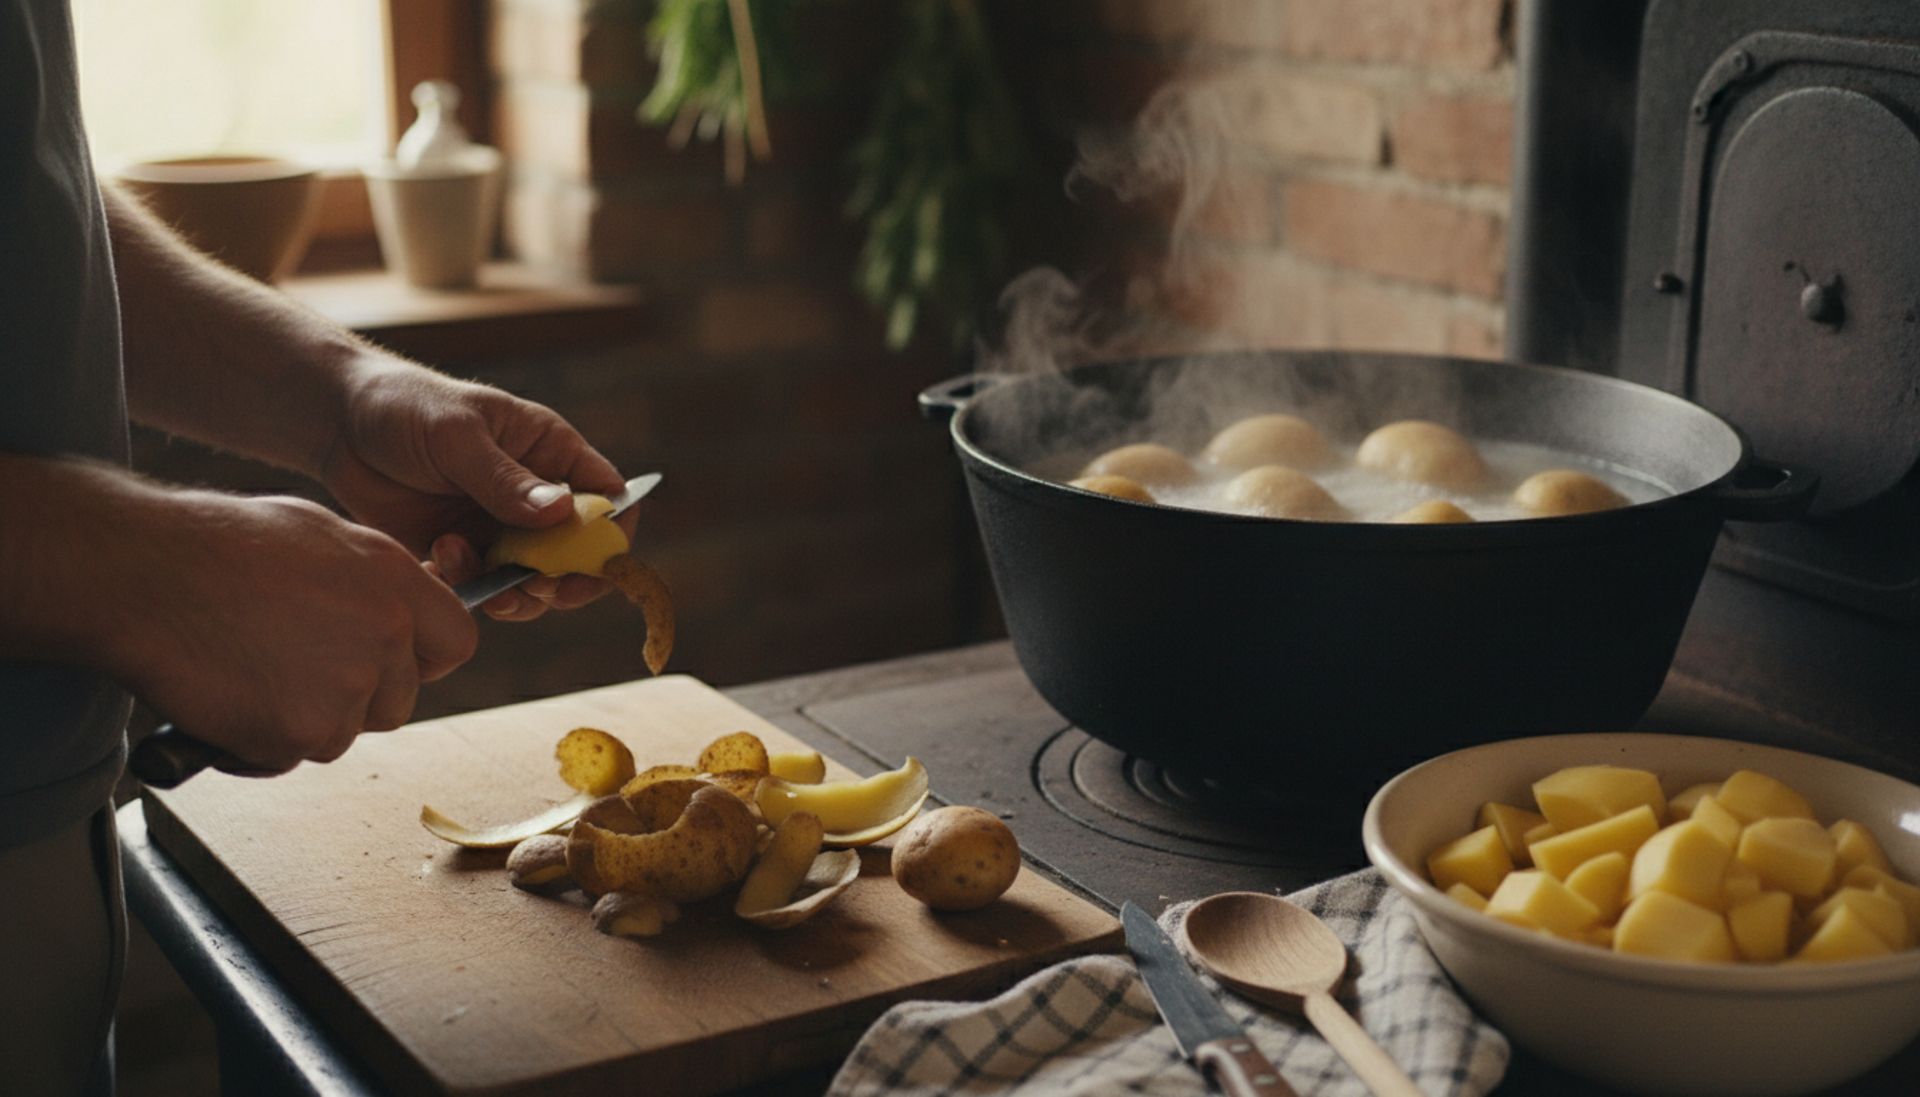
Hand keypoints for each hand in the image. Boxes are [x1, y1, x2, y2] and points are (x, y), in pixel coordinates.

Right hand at [110, 490, 478, 772]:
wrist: (144, 572)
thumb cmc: (217, 545)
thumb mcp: (320, 536)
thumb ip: (370, 582)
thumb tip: (395, 611)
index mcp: (396, 582)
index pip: (457, 643)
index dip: (423, 659)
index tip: (393, 661)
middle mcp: (385, 635)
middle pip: (398, 702)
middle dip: (356, 699)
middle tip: (295, 668)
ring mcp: (346, 688)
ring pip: (342, 733)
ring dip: (302, 719)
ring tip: (250, 669)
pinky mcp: (300, 731)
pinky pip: (289, 756)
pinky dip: (258, 742)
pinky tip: (227, 696)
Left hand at [319, 358, 630, 620]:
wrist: (335, 424)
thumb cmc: (403, 406)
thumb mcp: (456, 436)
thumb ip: (504, 479)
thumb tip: (562, 514)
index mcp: (551, 452)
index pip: (610, 499)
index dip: (614, 537)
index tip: (595, 565)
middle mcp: (535, 494)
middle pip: (579, 554)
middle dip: (563, 580)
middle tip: (535, 589)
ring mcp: (500, 526)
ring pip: (533, 580)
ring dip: (512, 591)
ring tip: (470, 568)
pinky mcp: (463, 551)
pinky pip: (484, 587)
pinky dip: (467, 587)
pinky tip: (436, 557)